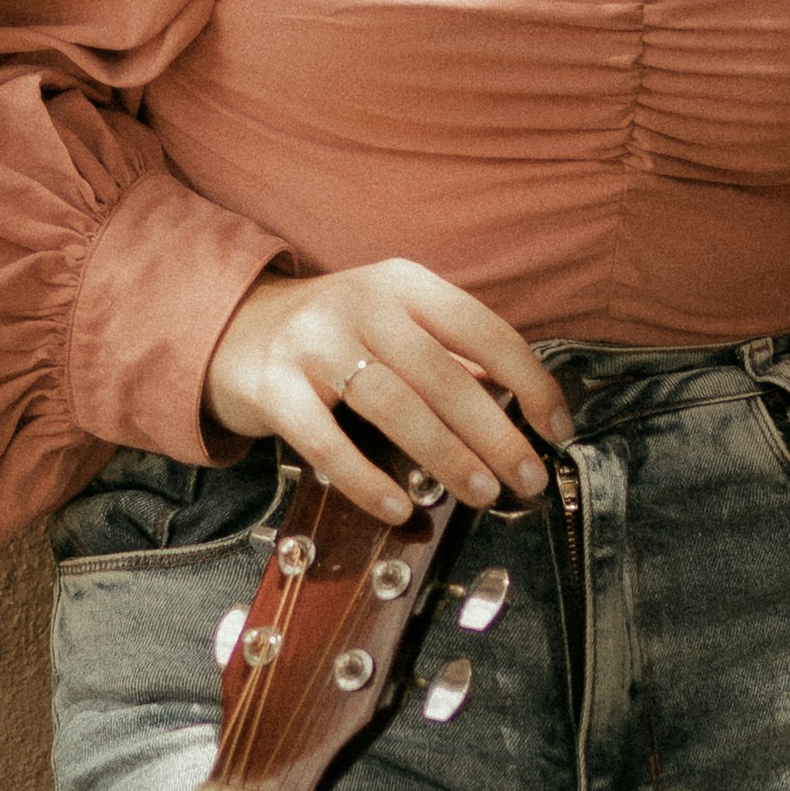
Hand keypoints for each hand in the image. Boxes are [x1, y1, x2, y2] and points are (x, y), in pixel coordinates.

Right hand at [202, 257, 565, 526]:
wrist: (230, 329)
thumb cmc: (335, 337)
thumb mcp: (395, 325)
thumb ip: (450, 358)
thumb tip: (521, 411)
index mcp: (404, 284)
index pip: (484, 329)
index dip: (530, 381)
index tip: (558, 428)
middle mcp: (361, 304)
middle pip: (443, 375)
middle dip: (495, 434)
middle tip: (526, 479)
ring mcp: (312, 343)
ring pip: (393, 405)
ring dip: (445, 456)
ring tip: (481, 494)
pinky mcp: (272, 386)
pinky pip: (324, 441)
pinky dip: (366, 478)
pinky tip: (399, 506)